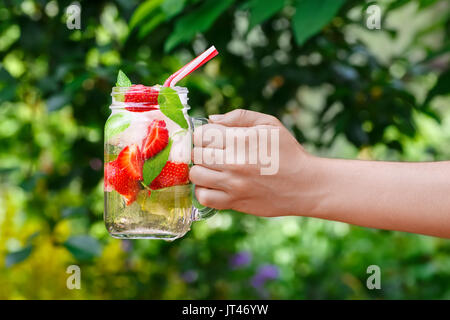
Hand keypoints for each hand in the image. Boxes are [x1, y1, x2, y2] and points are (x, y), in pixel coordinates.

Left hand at [190, 109, 318, 216]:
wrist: (305, 185)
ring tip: (212, 168)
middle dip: (201, 151)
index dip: (203, 135)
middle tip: (213, 153)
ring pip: (196, 175)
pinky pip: (203, 197)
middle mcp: (233, 162)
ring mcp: (232, 184)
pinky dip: (203, 190)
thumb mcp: (270, 124)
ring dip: (201, 169)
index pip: (202, 135)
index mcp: (241, 140)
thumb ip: (239, 117)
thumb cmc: (287, 152)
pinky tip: (214, 184)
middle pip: (196, 154)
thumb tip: (211, 119)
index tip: (210, 138)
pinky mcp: (234, 202)